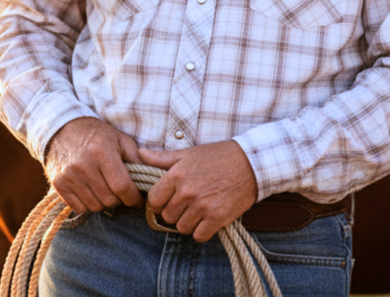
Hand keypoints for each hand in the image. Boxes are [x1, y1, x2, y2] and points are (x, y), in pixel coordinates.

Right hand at [43, 117, 143, 213]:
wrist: (61, 129)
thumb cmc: (96, 134)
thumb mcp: (119, 139)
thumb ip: (136, 158)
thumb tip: (152, 178)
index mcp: (102, 152)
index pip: (122, 186)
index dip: (133, 197)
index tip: (137, 198)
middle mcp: (84, 165)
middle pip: (110, 199)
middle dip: (119, 199)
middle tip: (119, 190)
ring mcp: (69, 176)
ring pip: (95, 206)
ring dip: (104, 202)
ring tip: (104, 188)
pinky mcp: (58, 184)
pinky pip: (79, 208)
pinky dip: (87, 203)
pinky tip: (89, 190)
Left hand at [139, 140, 257, 242]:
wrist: (250, 163)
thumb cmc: (217, 156)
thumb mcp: (188, 153)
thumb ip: (162, 158)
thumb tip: (140, 154)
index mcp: (176, 175)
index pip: (154, 199)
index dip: (158, 201)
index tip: (166, 199)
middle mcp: (187, 192)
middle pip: (167, 216)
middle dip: (173, 212)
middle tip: (183, 205)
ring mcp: (202, 206)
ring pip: (181, 227)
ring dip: (187, 222)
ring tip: (195, 211)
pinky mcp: (218, 218)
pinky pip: (199, 236)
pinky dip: (201, 231)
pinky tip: (206, 220)